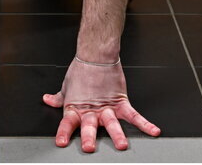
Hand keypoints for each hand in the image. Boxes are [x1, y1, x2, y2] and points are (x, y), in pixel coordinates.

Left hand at [43, 57, 159, 151]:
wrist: (96, 54)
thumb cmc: (81, 70)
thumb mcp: (67, 86)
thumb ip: (59, 98)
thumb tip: (48, 100)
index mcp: (76, 108)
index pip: (67, 123)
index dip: (63, 133)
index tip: (61, 143)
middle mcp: (91, 110)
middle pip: (89, 126)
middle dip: (89, 137)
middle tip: (89, 147)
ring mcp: (107, 107)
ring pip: (112, 123)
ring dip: (116, 134)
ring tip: (122, 145)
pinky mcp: (121, 102)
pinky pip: (134, 116)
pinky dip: (145, 124)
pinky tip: (153, 131)